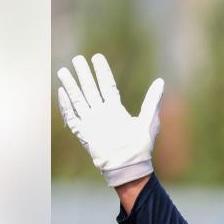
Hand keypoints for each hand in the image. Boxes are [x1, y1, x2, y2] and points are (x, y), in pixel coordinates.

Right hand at [57, 53, 163, 186]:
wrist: (130, 166)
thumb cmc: (141, 146)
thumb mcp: (149, 119)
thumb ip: (152, 100)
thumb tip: (161, 81)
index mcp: (116, 109)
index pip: (106, 85)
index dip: (102, 71)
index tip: (97, 57)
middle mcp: (102, 113)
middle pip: (90, 89)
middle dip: (83, 74)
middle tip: (77, 58)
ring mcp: (92, 122)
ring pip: (78, 99)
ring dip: (71, 85)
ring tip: (64, 70)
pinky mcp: (84, 133)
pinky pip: (72, 117)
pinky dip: (66, 105)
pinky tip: (62, 92)